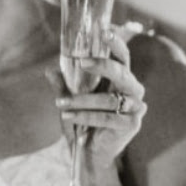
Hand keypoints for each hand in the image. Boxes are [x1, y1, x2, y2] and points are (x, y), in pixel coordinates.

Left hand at [55, 32, 146, 183]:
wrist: (90, 154)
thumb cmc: (83, 123)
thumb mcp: (70, 101)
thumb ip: (64, 86)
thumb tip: (50, 70)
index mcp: (121, 80)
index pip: (122, 57)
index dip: (116, 43)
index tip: (104, 30)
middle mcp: (133, 91)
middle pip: (122, 72)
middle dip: (102, 65)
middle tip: (82, 61)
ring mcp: (135, 108)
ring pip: (109, 98)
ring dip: (81, 100)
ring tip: (60, 103)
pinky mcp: (131, 125)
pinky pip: (106, 117)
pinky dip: (84, 115)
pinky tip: (67, 116)